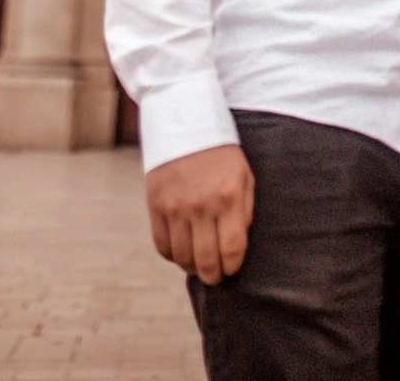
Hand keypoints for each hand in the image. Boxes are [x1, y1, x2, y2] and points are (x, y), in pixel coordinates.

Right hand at [145, 142, 254, 284]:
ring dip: (192, 268)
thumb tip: (237, 246)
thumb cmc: (221, 153)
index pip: (233, 249)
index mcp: (229, 196)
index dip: (233, 266)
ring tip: (198, 265)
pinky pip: (162, 246)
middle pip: (207, 260)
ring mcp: (175, 206)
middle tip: (215, 276)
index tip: (232, 268)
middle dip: (213, 276)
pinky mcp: (155, 205)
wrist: (185, 122)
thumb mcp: (244, 175)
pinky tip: (181, 251)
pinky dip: (172, 256)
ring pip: (183, 258)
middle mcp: (202, 205)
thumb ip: (244, 211)